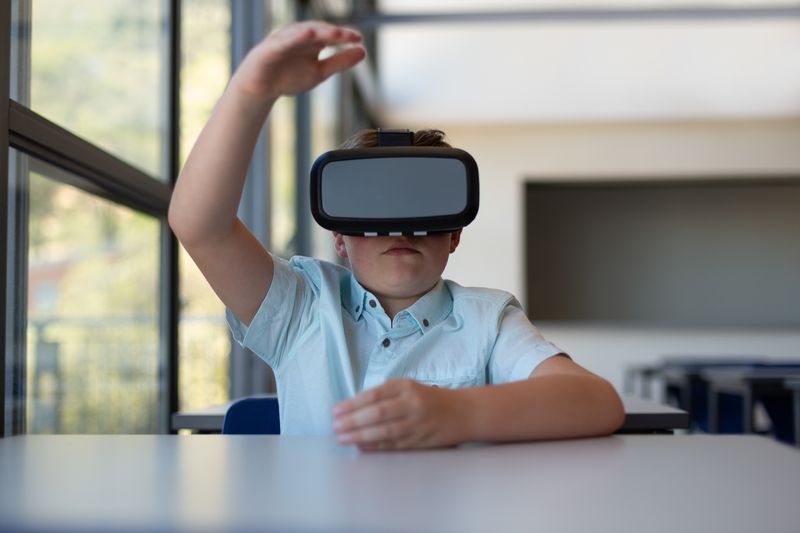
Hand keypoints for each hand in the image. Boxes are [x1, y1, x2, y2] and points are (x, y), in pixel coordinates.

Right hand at [231, 21, 364, 100]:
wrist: (260, 88)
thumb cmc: (288, 77)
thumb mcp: (319, 72)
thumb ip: (340, 62)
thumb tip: (363, 51)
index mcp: (313, 41)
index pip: (331, 35)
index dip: (345, 36)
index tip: (358, 39)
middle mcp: (299, 36)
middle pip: (319, 30)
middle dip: (333, 32)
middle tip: (349, 36)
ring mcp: (284, 40)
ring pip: (301, 32)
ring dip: (316, 31)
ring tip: (332, 33)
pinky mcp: (269, 48)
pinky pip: (282, 41)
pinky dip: (294, 38)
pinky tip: (306, 35)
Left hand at [332, 379, 464, 450]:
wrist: (463, 412)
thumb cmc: (430, 399)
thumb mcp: (408, 387)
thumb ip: (384, 395)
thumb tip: (354, 408)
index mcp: (406, 386)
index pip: (374, 395)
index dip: (352, 404)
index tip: (336, 411)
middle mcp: (412, 403)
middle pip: (377, 413)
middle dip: (353, 421)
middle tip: (335, 426)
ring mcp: (417, 423)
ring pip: (384, 431)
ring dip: (360, 436)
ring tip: (343, 438)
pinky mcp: (421, 440)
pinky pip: (394, 444)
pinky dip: (376, 446)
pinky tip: (362, 447)